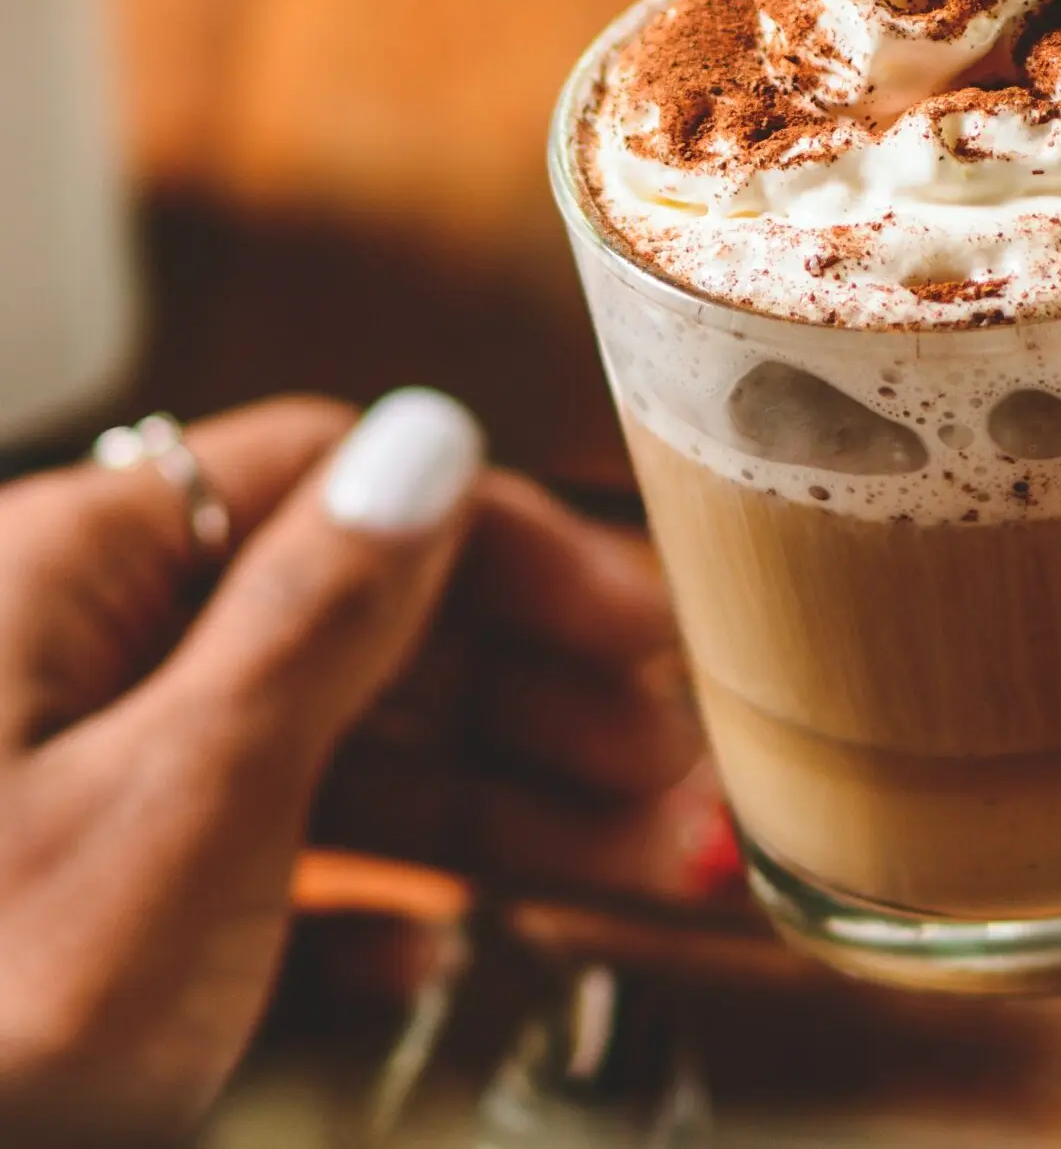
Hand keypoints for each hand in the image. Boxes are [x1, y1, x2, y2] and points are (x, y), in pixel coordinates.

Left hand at [0, 392, 702, 1142]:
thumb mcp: (180, 805)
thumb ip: (321, 614)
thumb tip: (432, 435)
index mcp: (71, 575)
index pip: (334, 488)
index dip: (507, 548)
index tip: (639, 631)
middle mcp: (75, 658)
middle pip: (351, 626)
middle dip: (527, 698)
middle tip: (664, 777)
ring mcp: (76, 789)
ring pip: (323, 751)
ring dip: (490, 802)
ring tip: (633, 865)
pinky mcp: (79, 909)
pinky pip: (252, 864)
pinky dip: (361, 901)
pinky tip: (436, 950)